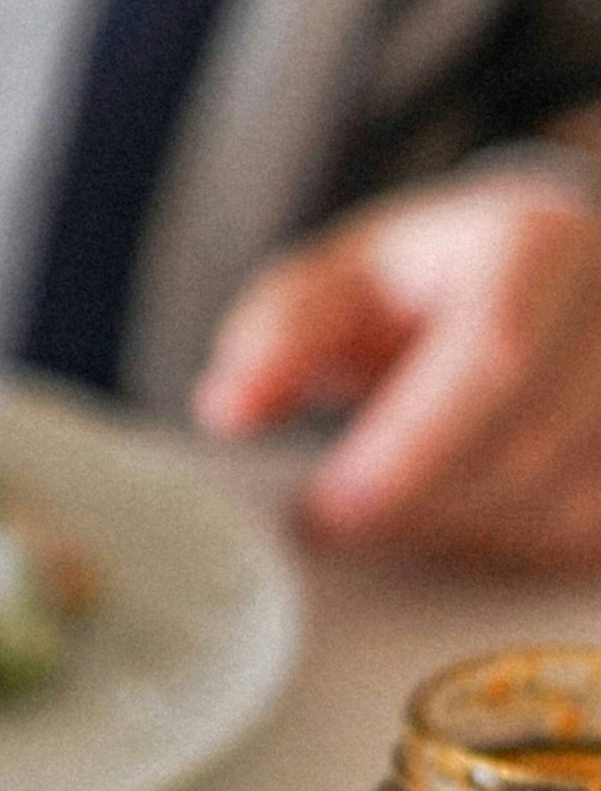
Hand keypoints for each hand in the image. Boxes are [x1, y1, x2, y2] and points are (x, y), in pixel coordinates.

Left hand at [193, 164, 600, 573]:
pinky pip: (590, 538)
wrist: (538, 269)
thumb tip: (227, 408)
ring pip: (570, 506)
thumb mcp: (337, 277)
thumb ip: (276, 334)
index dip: (408, 448)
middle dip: (421, 506)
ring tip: (387, 514)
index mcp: (536, 241)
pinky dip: (513, 548)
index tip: (328, 509)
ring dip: (463, 535)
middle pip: (532, 444)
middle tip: (335, 526)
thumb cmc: (425, 277)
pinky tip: (456, 522)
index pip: (493, 355)